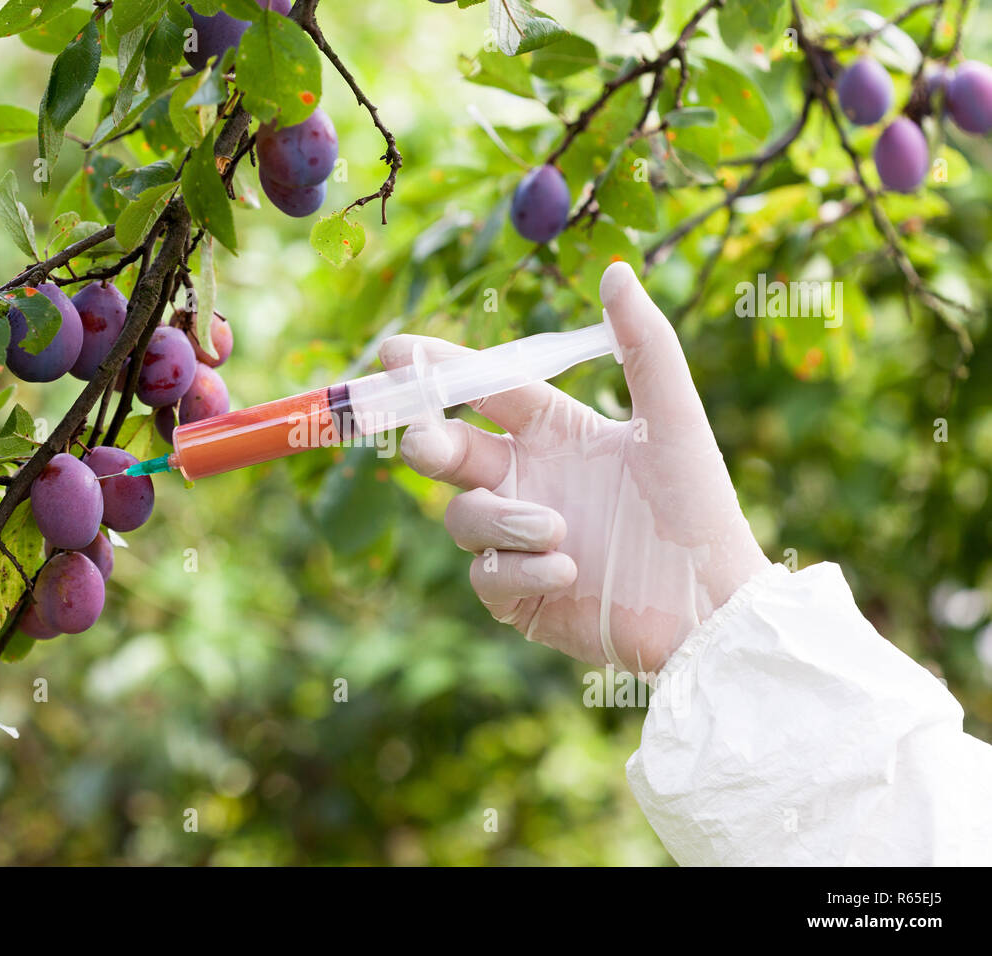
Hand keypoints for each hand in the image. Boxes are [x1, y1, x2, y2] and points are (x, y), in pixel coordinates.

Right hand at [380, 262, 767, 673]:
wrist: (713, 605)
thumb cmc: (698, 507)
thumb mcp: (672, 419)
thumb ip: (644, 344)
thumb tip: (616, 270)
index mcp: (552, 431)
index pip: (481, 389)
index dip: (439, 370)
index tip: (396, 353)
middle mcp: (525, 479)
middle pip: (448, 450)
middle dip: (428, 441)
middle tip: (424, 439)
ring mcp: (516, 538)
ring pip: (463, 517)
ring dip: (500, 518)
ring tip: (560, 529)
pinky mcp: (518, 594)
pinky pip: (487, 576)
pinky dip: (521, 570)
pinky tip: (569, 571)